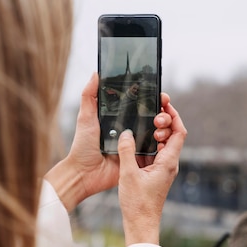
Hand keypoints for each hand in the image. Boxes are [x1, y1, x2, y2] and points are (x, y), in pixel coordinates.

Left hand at [44, 73, 178, 211]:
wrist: (84, 174)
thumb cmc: (82, 146)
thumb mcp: (85, 117)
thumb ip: (89, 96)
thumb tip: (96, 73)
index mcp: (119, 119)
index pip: (140, 105)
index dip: (152, 100)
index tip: (161, 96)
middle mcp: (129, 130)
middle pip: (152, 118)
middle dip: (162, 114)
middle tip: (161, 114)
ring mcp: (135, 145)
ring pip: (157, 134)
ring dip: (163, 128)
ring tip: (161, 125)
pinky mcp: (138, 159)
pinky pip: (154, 151)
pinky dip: (160, 146)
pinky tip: (164, 140)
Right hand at [117, 100, 186, 245]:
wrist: (140, 224)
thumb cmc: (138, 204)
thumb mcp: (129, 174)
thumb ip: (127, 151)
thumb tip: (126, 132)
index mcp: (168, 162)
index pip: (179, 132)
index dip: (174, 116)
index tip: (164, 104)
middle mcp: (169, 164)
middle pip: (173, 135)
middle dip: (165, 120)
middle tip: (152, 114)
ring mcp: (163, 168)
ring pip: (164, 143)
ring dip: (157, 131)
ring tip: (146, 123)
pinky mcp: (155, 173)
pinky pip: (156, 152)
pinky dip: (149, 142)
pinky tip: (137, 138)